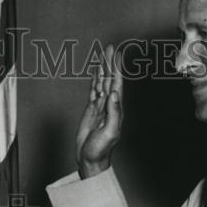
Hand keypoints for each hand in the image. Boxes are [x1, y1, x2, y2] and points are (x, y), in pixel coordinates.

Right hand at [76, 43, 123, 178]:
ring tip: (103, 55)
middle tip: (109, 47)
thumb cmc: (101, 149)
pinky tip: (96, 74)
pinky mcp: (91, 111)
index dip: (116, 68)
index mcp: (115, 108)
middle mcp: (109, 105)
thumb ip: (113, 113)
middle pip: (109, 79)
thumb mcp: (109, 132)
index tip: (115, 54)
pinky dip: (94, 81)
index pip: (116, 83)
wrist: (90, 159)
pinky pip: (93, 92)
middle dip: (109, 63)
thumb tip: (112, 93)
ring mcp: (100, 107)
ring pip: (101, 83)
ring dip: (102, 69)